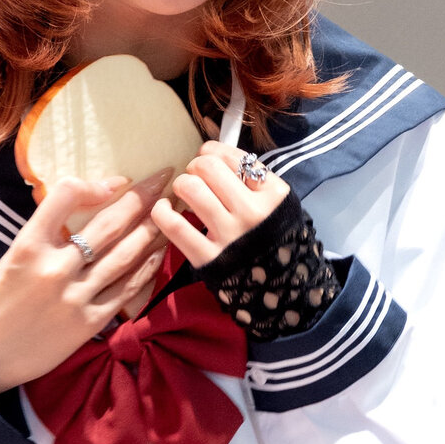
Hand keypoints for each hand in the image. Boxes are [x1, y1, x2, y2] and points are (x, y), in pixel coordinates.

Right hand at [0, 168, 171, 394]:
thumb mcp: (15, 254)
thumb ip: (49, 232)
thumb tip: (92, 203)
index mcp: (29, 244)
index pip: (66, 195)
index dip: (97, 184)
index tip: (119, 181)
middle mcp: (54, 267)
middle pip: (108, 224)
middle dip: (142, 198)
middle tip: (164, 178)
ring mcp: (74, 297)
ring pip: (124, 255)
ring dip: (151, 230)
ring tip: (170, 211)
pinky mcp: (87, 323)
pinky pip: (125, 290)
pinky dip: (145, 269)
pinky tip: (159, 253)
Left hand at [152, 141, 290, 267]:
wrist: (282, 291)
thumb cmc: (274, 240)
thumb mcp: (277, 205)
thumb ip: (253, 180)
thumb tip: (212, 155)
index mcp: (273, 193)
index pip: (232, 156)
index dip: (212, 153)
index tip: (207, 162)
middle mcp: (253, 211)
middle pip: (207, 167)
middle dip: (194, 167)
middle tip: (195, 178)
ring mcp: (230, 235)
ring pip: (190, 188)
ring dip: (180, 186)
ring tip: (183, 194)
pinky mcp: (209, 259)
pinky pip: (175, 225)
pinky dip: (162, 211)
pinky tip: (164, 209)